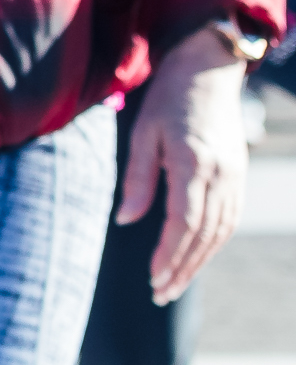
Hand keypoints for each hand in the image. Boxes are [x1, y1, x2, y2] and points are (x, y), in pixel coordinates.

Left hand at [122, 26, 249, 304]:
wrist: (209, 71)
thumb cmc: (168, 99)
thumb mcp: (144, 133)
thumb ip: (138, 178)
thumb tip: (126, 221)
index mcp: (194, 164)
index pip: (183, 223)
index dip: (169, 255)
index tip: (153, 278)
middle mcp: (220, 176)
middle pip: (203, 236)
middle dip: (182, 268)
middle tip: (160, 293)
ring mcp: (234, 178)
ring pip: (219, 232)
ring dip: (198, 261)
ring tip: (174, 283)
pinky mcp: (238, 176)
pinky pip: (228, 219)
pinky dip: (212, 242)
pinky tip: (194, 255)